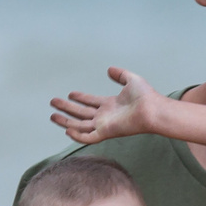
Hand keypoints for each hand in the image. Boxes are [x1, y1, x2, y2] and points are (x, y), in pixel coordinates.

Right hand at [51, 67, 168, 144]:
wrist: (152, 109)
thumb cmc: (146, 97)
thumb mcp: (131, 80)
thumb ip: (120, 74)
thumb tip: (109, 69)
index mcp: (111, 105)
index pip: (91, 102)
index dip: (80, 98)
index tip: (70, 94)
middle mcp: (106, 116)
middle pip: (81, 113)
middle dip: (67, 108)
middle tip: (53, 102)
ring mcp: (105, 125)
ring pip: (80, 125)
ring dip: (66, 120)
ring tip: (52, 115)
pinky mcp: (106, 133)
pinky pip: (88, 137)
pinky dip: (77, 135)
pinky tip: (67, 129)